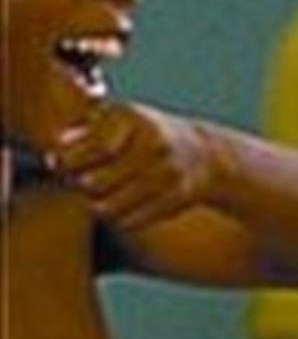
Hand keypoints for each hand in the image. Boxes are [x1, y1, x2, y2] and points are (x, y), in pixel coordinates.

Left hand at [49, 103, 214, 231]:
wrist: (201, 155)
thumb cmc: (146, 134)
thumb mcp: (120, 118)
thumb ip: (88, 130)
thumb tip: (58, 151)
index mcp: (135, 120)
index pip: (95, 148)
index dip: (70, 159)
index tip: (55, 164)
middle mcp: (154, 145)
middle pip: (97, 181)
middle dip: (80, 185)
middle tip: (77, 182)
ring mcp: (167, 175)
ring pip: (112, 207)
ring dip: (96, 205)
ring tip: (95, 198)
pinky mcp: (176, 200)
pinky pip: (131, 220)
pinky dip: (118, 218)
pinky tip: (116, 208)